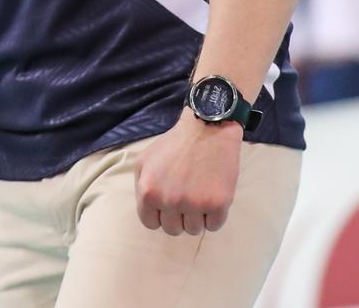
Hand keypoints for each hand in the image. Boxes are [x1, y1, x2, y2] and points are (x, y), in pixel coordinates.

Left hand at [134, 114, 242, 235]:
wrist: (207, 129)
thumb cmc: (174, 144)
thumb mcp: (144, 161)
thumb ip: (141, 187)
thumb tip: (148, 211)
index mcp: (149, 192)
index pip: (150, 223)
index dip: (160, 215)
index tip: (168, 206)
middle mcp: (169, 201)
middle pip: (172, 229)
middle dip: (178, 217)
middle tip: (186, 198)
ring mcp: (194, 204)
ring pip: (194, 230)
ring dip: (197, 217)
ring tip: (200, 194)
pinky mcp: (217, 204)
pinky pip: (214, 226)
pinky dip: (214, 216)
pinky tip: (213, 196)